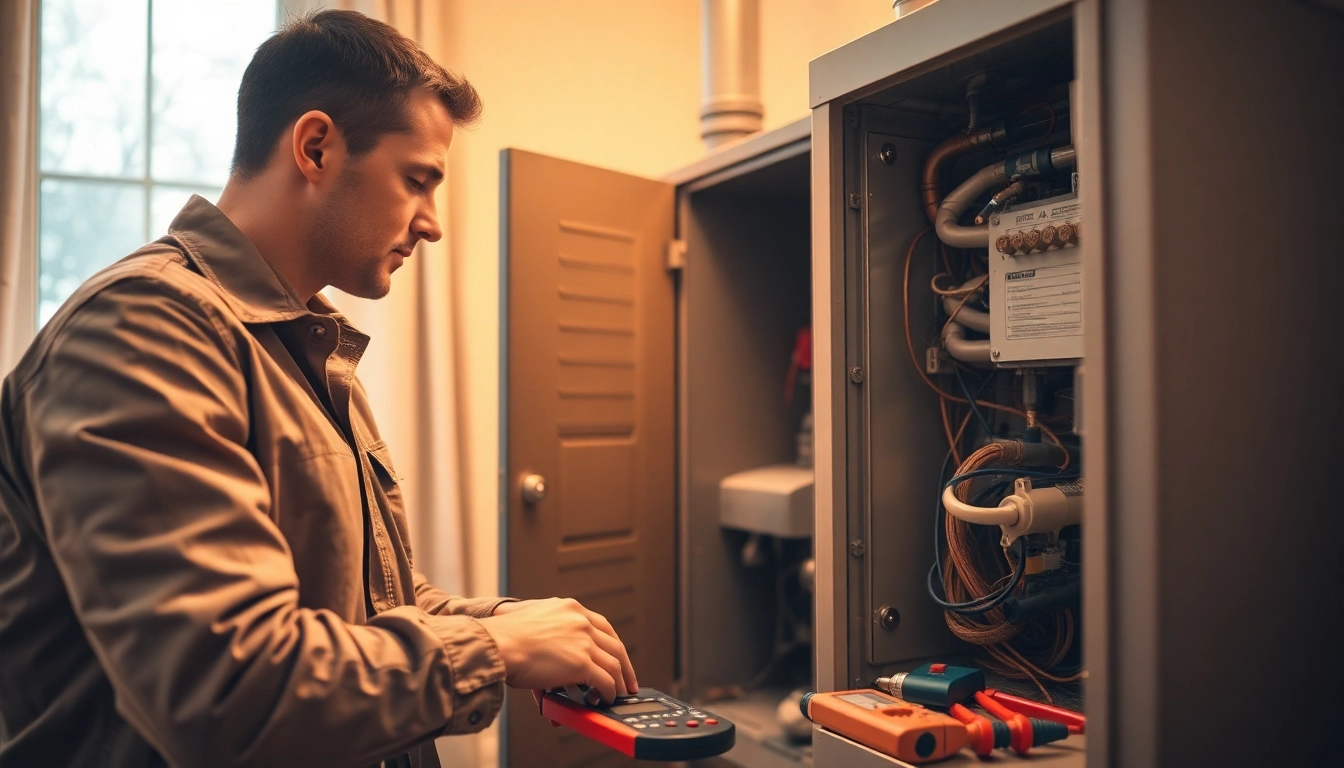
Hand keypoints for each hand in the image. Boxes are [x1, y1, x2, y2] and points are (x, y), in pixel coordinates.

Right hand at [478, 597, 637, 703]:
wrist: (495, 645)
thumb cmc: (502, 638)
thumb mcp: (528, 625)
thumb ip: (543, 639)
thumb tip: (541, 658)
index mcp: (569, 608)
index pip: (602, 626)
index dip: (611, 645)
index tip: (617, 657)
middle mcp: (580, 620)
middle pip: (614, 645)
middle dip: (624, 666)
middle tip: (627, 682)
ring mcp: (584, 641)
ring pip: (614, 665)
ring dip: (617, 684)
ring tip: (615, 696)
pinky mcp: (582, 662)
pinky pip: (606, 681)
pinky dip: (608, 693)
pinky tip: (604, 700)